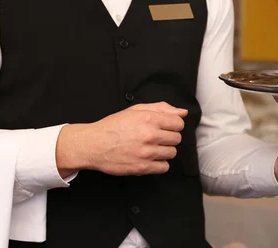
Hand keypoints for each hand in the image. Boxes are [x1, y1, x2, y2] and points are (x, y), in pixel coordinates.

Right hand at [56, 102, 186, 177]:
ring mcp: (147, 153)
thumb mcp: (135, 110)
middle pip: (177, 138)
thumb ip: (161, 108)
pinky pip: (164, 167)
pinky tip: (149, 158)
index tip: (166, 127)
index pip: (178, 123)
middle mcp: (150, 135)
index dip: (173, 124)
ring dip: (164, 150)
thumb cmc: (113, 126)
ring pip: (172, 153)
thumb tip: (182, 112)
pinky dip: (159, 164)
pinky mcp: (142, 168)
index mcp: (149, 118)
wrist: (94, 144)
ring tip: (151, 148)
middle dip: (169, 137)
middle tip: (156, 137)